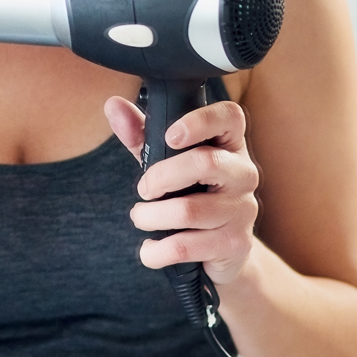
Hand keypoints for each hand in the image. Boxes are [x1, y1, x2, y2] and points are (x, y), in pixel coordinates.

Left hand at [105, 97, 260, 286]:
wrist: (224, 251)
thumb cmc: (193, 195)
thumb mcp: (167, 163)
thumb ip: (142, 136)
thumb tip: (113, 106)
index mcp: (230, 144)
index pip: (230, 117)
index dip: (201, 120)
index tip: (171, 135)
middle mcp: (244, 173)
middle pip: (205, 162)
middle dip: (160, 176)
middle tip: (143, 189)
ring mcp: (244, 209)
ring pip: (189, 210)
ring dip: (151, 216)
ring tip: (140, 217)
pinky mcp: (236, 243)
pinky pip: (186, 246)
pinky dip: (156, 251)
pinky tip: (150, 249)